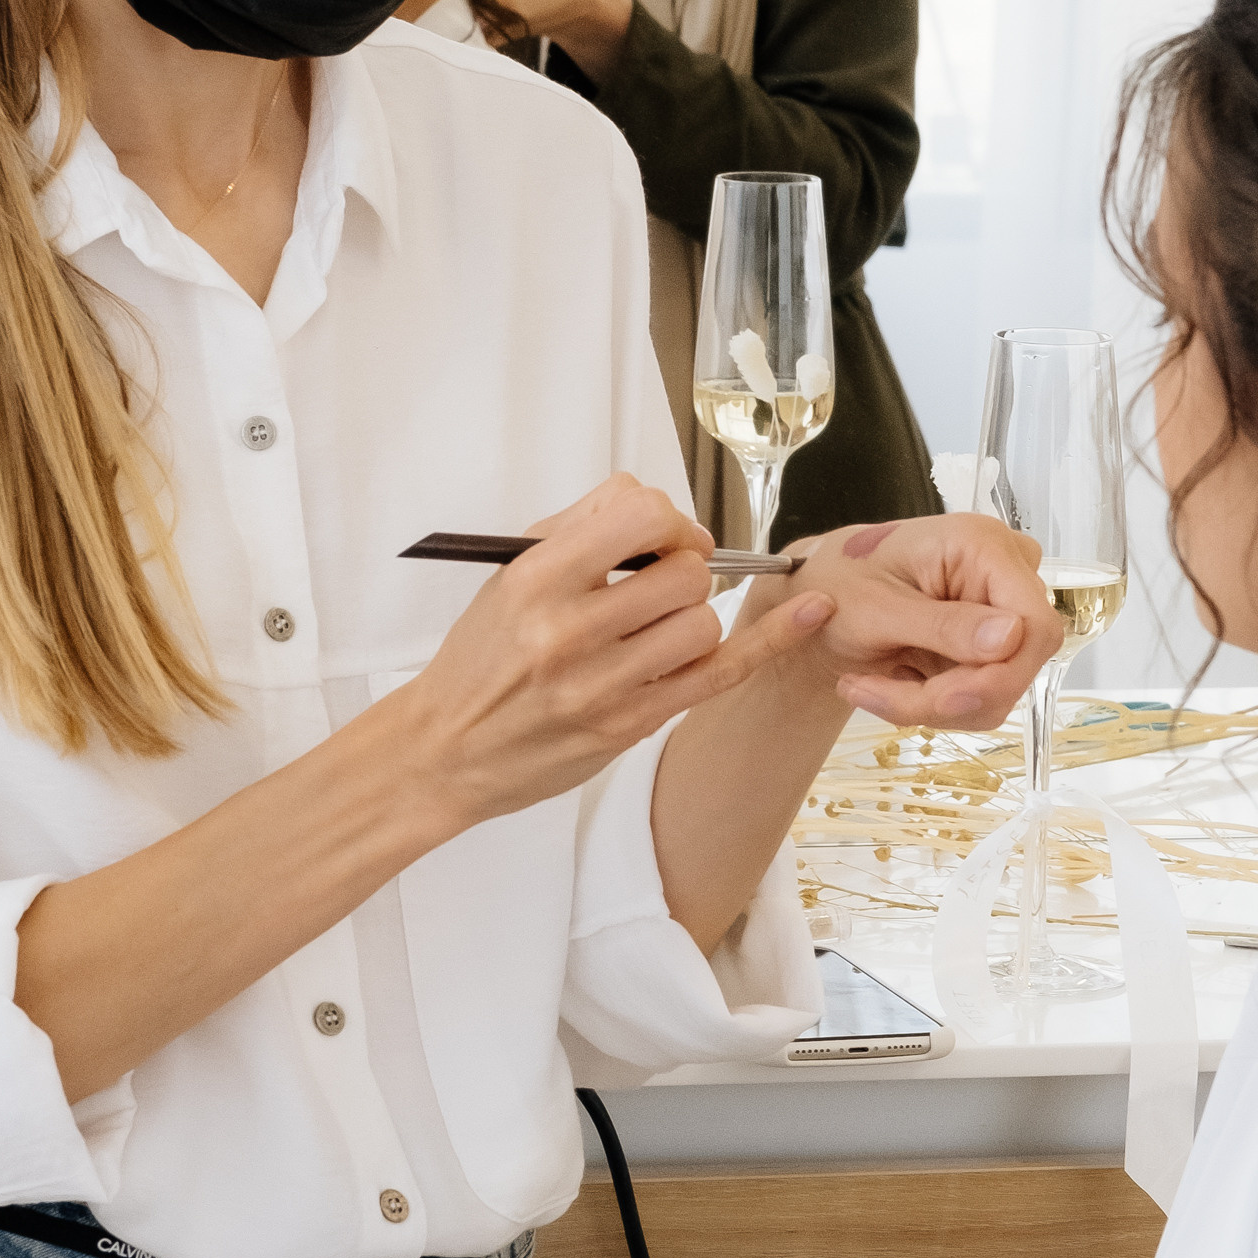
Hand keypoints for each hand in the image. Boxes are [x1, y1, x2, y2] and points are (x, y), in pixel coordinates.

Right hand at [400, 475, 833, 824]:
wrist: (446, 749)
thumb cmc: (479, 659)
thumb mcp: (508, 575)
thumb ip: (580, 528)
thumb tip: (653, 508)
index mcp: (536, 580)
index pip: (638, 514)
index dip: (663, 519)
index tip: (657, 537)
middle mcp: (569, 631)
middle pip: (683, 571)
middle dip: (681, 569)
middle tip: (656, 585)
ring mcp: (604, 684)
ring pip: (702, 623)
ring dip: (690, 617)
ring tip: (652, 629)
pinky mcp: (630, 725)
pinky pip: (719, 674)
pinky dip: (770, 641)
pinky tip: (810, 614)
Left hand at [744, 514, 1066, 728]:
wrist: (820, 599)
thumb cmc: (839, 584)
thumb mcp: (877, 608)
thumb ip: (945, 625)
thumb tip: (1012, 637)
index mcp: (982, 545)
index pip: (1035, 623)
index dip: (1003, 672)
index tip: (947, 698)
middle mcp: (1004, 574)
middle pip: (1019, 664)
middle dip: (951, 695)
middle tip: (876, 694)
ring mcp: (1001, 611)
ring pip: (1000, 690)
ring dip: (933, 705)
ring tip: (871, 686)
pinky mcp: (990, 645)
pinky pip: (982, 696)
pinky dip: (934, 704)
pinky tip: (892, 683)